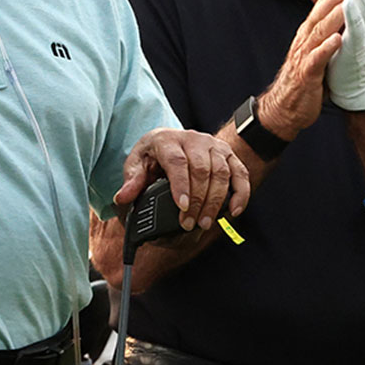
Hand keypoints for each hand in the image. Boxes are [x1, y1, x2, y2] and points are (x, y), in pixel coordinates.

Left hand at [117, 128, 249, 232]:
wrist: (173, 141)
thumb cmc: (152, 156)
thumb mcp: (136, 165)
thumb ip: (131, 181)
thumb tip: (123, 198)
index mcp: (167, 140)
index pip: (177, 161)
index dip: (181, 185)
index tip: (182, 207)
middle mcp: (194, 139)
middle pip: (202, 170)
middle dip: (198, 200)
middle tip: (189, 225)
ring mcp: (214, 146)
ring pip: (222, 173)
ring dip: (216, 201)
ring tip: (205, 224)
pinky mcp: (229, 155)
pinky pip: (240, 174)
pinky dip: (240, 193)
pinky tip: (234, 211)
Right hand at [258, 0, 348, 138]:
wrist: (285, 109)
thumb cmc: (305, 79)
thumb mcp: (316, 51)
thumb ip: (325, 33)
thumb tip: (340, 15)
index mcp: (308, 34)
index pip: (322, 7)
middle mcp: (304, 41)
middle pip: (320, 13)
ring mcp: (303, 57)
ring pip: (319, 32)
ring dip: (334, 17)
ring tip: (348, 2)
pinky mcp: (305, 75)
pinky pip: (316, 59)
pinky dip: (327, 49)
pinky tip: (338, 40)